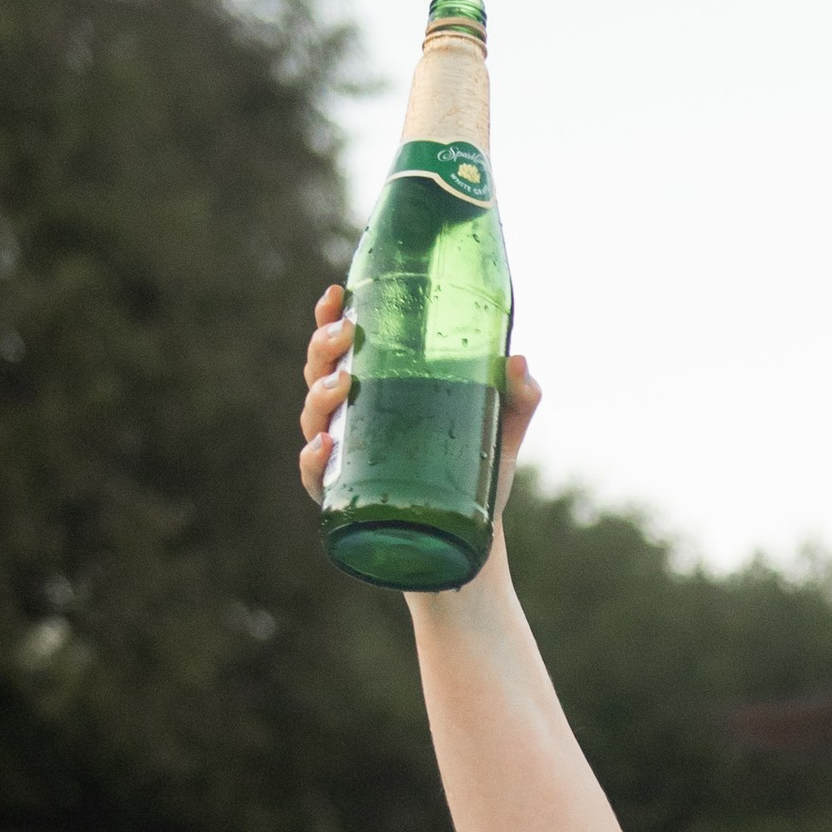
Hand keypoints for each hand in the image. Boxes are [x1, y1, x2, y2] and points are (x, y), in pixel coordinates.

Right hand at [297, 282, 542, 503]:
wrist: (477, 537)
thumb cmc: (479, 472)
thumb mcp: (503, 427)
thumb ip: (519, 395)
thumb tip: (518, 361)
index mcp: (377, 390)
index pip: (341, 346)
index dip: (328, 317)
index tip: (337, 294)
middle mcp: (352, 419)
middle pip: (317, 372)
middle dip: (323, 347)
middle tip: (346, 333)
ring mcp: (345, 459)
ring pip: (312, 417)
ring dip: (319, 395)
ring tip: (341, 383)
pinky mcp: (345, 499)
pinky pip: (315, 476)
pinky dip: (312, 459)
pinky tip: (327, 444)